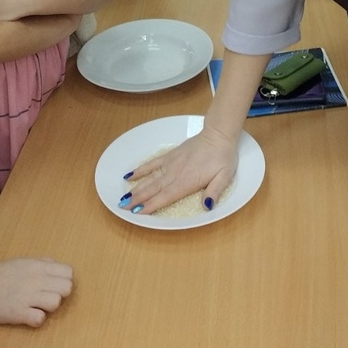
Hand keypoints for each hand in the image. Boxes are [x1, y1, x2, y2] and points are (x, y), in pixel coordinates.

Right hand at [0, 258, 71, 326]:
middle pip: (67, 288)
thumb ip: (42, 263)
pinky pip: (39, 319)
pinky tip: (28, 317)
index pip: (68, 272)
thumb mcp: (23, 262)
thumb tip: (56, 266)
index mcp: (38, 266)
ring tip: (37, 307)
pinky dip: (36, 320)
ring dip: (49, 308)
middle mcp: (36, 279)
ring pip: (56, 302)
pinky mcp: (18, 313)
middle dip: (60, 295)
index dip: (64, 281)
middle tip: (46, 298)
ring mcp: (27, 297)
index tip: (53, 286)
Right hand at [120, 127, 238, 214]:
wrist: (218, 135)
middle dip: (137, 199)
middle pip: (153, 189)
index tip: (137, 213)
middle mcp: (175, 173)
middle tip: (122, 208)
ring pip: (150, 178)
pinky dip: (141, 170)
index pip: (166, 196)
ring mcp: (171, 163)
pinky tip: (130, 175)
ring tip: (123, 198)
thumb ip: (214, 191)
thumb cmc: (222, 157)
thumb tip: (206, 207)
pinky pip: (152, 164)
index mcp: (187, 181)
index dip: (151, 205)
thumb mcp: (224, 176)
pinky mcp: (170, 155)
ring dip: (136, 188)